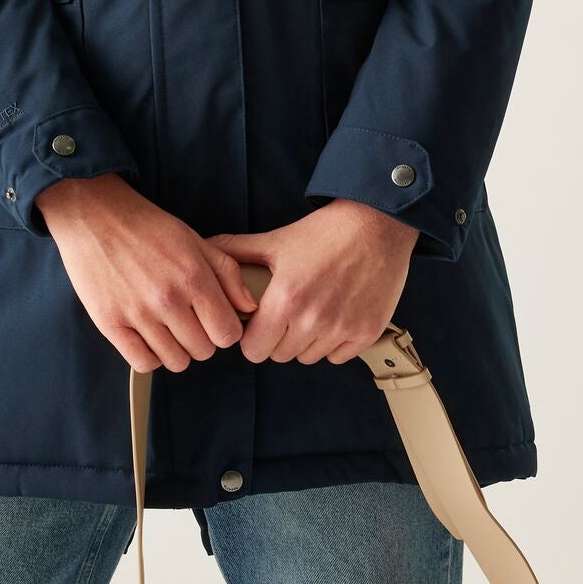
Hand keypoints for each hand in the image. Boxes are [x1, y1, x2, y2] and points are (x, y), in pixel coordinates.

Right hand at [37, 174, 261, 373]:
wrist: (95, 214)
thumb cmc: (147, 226)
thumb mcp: (194, 239)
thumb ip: (227, 273)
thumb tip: (248, 306)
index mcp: (193, 276)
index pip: (227, 333)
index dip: (224, 329)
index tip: (213, 319)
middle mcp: (167, 298)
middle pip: (203, 350)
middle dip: (201, 338)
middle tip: (187, 318)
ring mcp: (137, 313)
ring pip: (175, 361)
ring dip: (176, 348)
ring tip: (166, 326)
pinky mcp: (110, 323)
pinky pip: (143, 363)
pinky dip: (149, 356)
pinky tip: (147, 335)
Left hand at [205, 199, 419, 364]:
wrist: (376, 225)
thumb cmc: (324, 232)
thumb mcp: (277, 240)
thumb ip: (238, 250)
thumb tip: (206, 247)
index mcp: (285, 298)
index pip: (253, 350)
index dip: (251, 336)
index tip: (258, 323)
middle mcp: (313, 320)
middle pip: (280, 355)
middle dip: (277, 337)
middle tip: (285, 312)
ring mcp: (342, 329)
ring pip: (308, 358)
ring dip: (304, 341)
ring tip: (310, 310)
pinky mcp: (366, 333)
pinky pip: (337, 357)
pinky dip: (333, 343)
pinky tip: (333, 315)